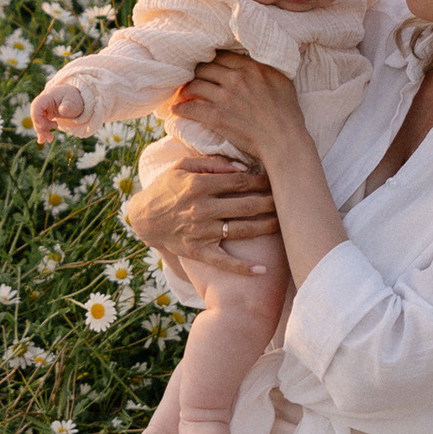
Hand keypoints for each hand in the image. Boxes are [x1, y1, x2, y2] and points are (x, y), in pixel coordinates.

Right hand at [28, 78, 88, 143]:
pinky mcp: (45, 116)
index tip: (49, 126)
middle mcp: (42, 103)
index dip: (38, 118)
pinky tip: (42, 141)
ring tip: (51, 139)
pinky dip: (42, 132)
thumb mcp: (73, 101)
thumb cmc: (72, 98)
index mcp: (46, 97)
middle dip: (41, 128)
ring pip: (37, 122)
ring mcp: (42, 110)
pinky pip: (40, 124)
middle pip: (35, 116)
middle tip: (51, 137)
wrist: (73, 97)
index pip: (36, 107)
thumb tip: (62, 111)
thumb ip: (68, 106)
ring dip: (42, 132)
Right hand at [125, 144, 276, 255]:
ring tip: (285, 224)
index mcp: (198, 185)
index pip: (239, 181)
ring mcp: (201, 231)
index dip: (262, 180)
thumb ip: (212, 163)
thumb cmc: (166, 188)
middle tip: (288, 200)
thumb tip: (242, 166)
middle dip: (272, 202)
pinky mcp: (198, 251)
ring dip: (267, 227)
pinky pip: (224, 262)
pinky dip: (243, 268)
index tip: (276, 179)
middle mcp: (202, 209)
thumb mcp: (183, 167)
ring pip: (242, 230)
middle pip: (247, 205)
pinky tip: (262, 270)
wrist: (143, 218)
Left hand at [171, 50, 300, 169]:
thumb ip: (265, 67)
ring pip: (195, 85)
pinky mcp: (217, 116)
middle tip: (191, 78)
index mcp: (252, 67)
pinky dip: (181, 109)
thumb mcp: (281, 80)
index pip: (222, 56)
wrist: (283, 139)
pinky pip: (191, 109)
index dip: (211, 60)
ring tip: (183, 94)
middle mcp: (237, 78)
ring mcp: (226, 97)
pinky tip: (176, 110)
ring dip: (185, 90)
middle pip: (205, 68)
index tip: (206, 65)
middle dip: (196, 73)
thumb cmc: (287, 112)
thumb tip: (257, 58)